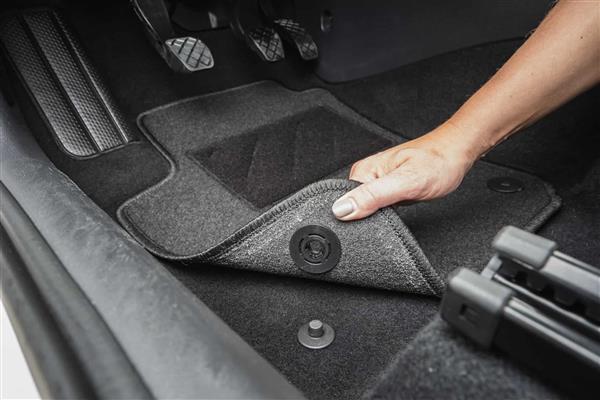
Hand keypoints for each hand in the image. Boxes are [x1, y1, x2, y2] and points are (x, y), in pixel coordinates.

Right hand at [331, 123, 478, 220]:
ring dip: (379, 217)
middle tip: (393, 213)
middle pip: (354, 210)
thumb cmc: (437, 162)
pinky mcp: (386, 192)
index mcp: (362, 171)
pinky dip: (386, 215)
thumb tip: (341, 209)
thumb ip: (373, 196)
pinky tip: (398, 212)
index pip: (343, 204)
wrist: (457, 154)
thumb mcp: (405, 182)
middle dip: (368, 219)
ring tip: (397, 209)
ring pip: (367, 211)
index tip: (374, 220)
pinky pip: (378, 209)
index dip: (354, 219)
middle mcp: (366, 176)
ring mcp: (376, 184)